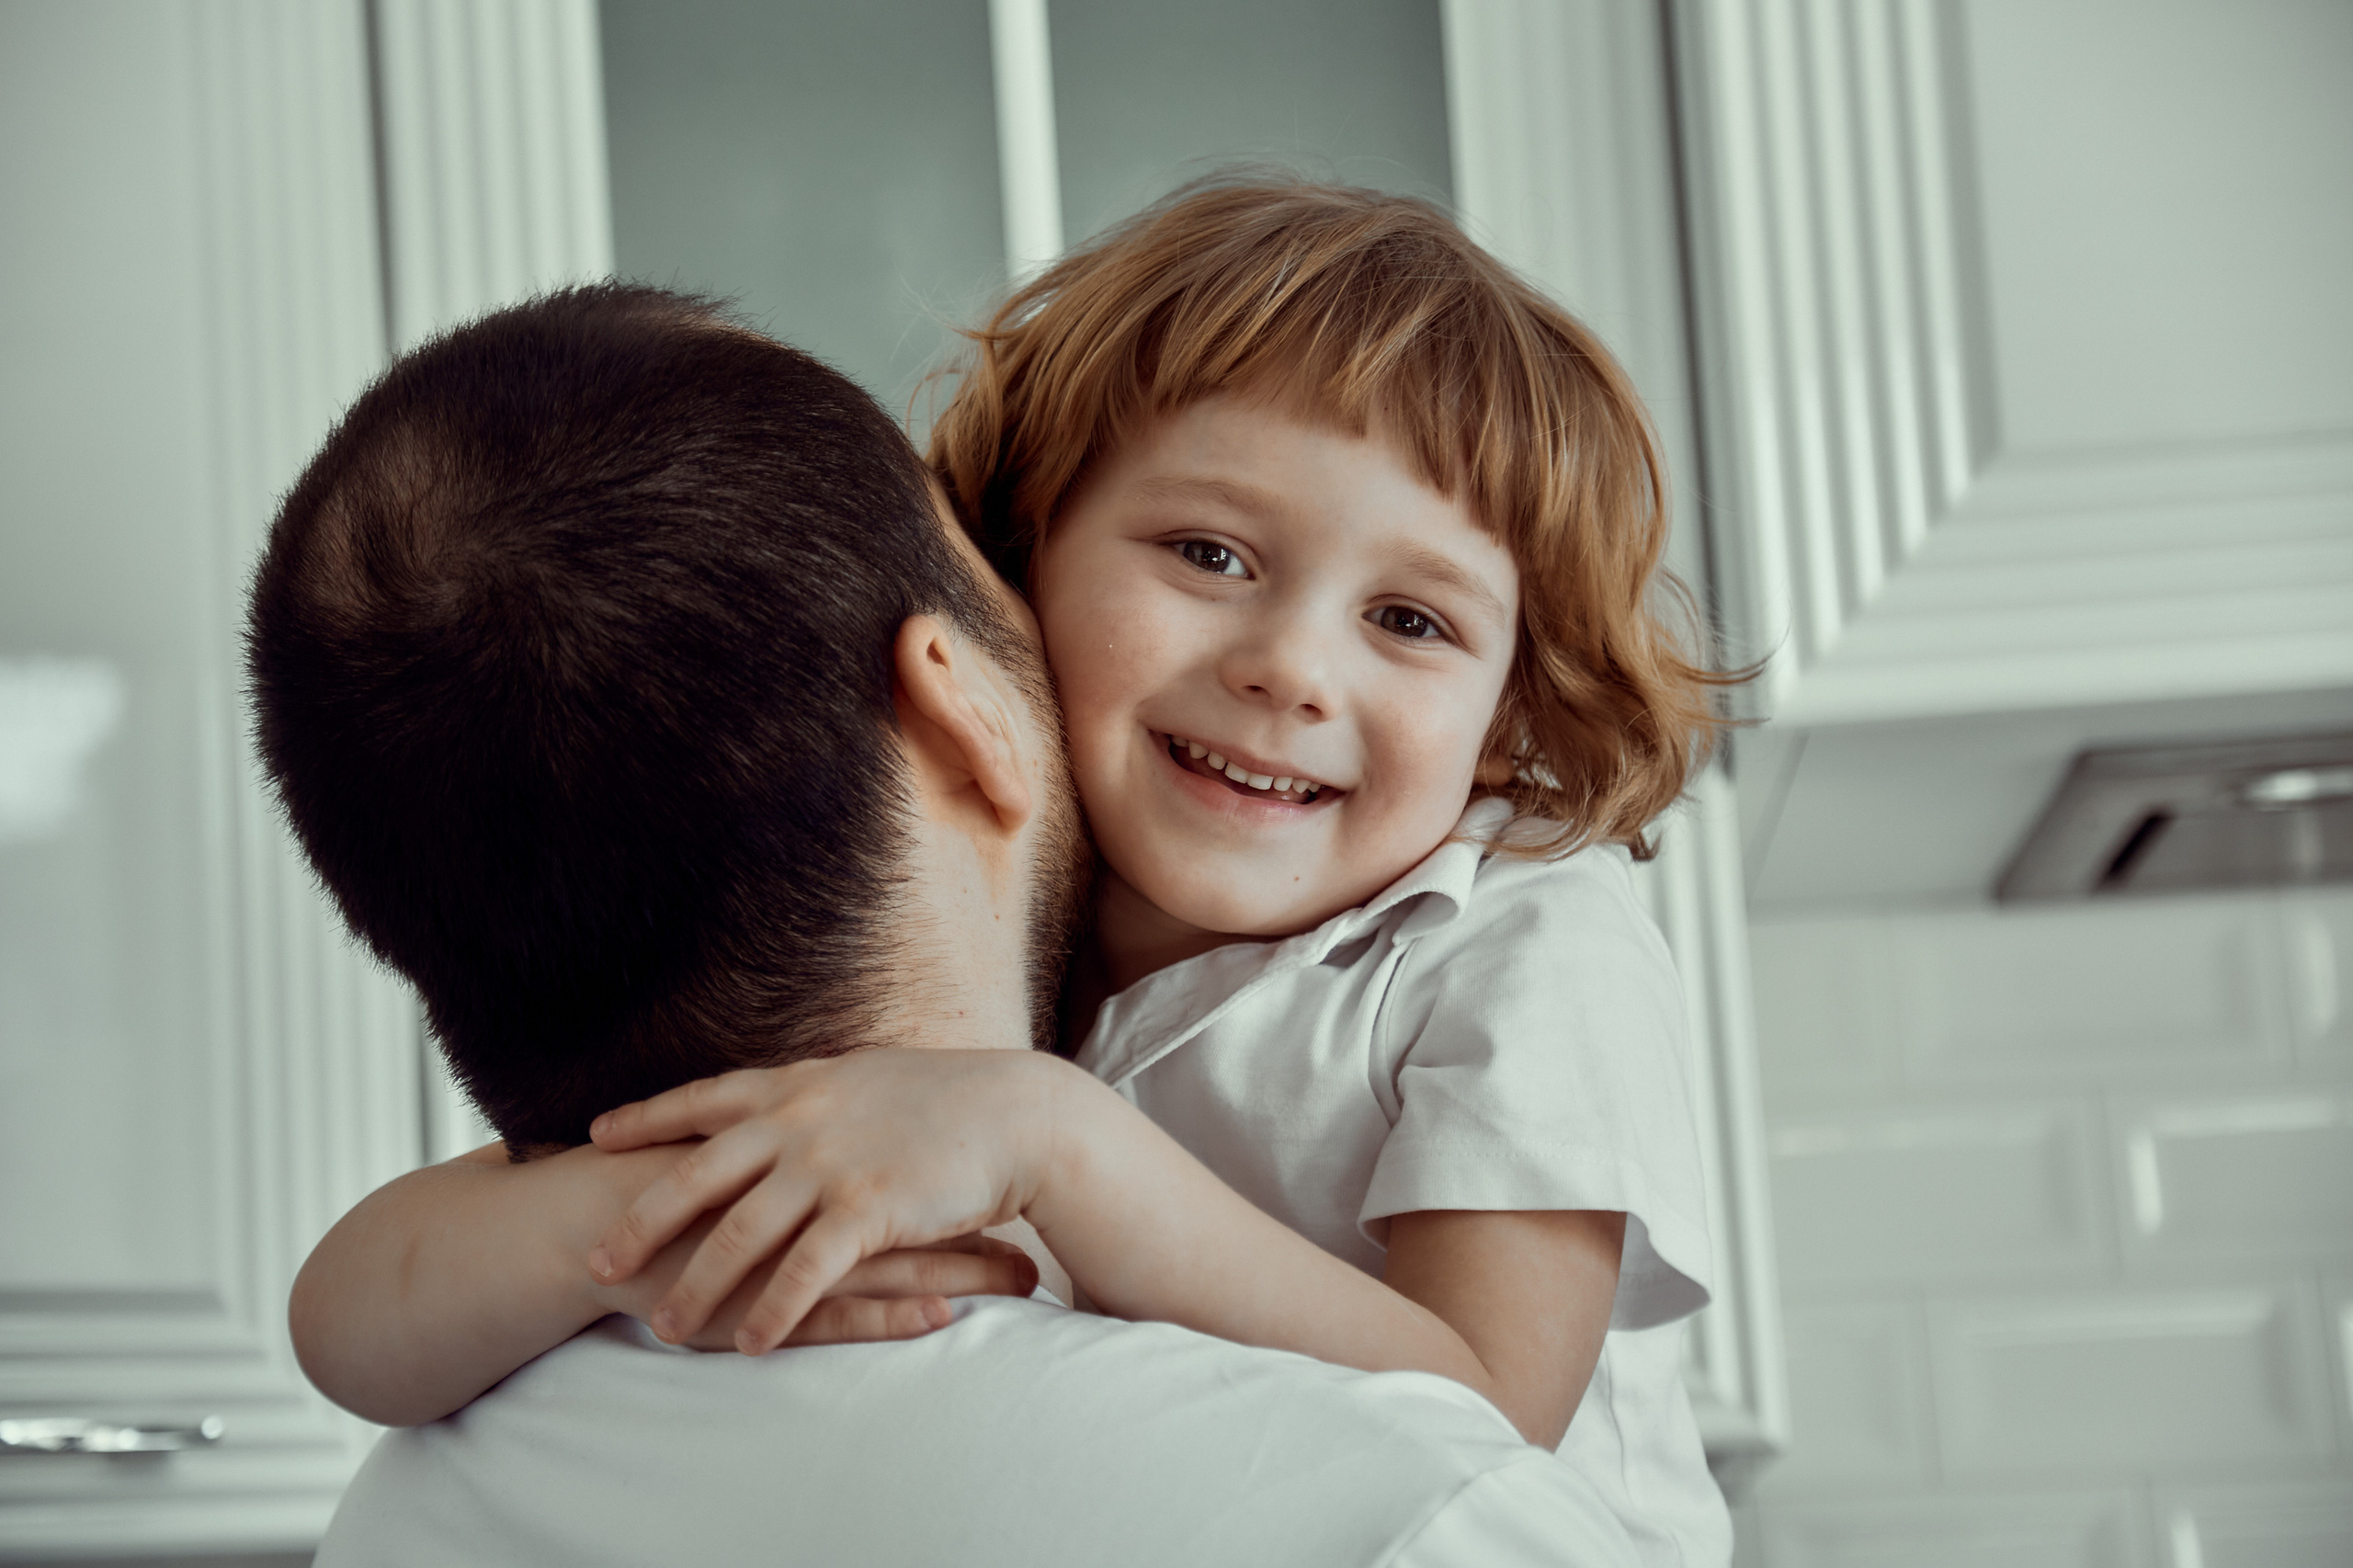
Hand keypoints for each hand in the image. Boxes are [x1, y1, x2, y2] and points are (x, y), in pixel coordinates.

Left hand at [584, 1051, 1071, 1352]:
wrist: (1017, 1113)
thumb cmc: (950, 1098)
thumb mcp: (868, 1076)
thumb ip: (817, 1091)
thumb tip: (786, 1089)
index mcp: (798, 1085)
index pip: (703, 1099)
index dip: (648, 1119)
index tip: (599, 1135)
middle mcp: (799, 1122)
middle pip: (697, 1177)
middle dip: (641, 1224)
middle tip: (598, 1265)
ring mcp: (830, 1166)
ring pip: (739, 1234)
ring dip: (696, 1286)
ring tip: (662, 1328)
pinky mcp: (866, 1211)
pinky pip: (802, 1272)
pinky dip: (770, 1312)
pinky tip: (746, 1344)